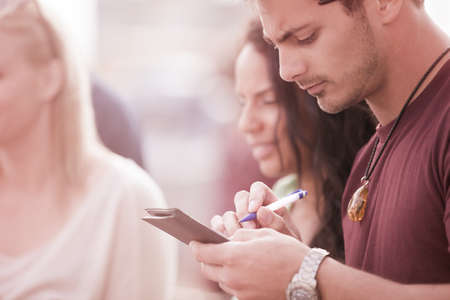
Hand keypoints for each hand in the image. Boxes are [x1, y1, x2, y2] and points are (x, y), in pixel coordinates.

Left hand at [190, 228, 309, 299]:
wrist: (307, 278)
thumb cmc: (287, 252)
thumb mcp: (263, 234)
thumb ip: (240, 236)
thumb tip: (229, 240)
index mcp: (233, 256)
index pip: (203, 253)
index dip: (196, 246)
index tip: (194, 241)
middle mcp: (232, 276)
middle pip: (207, 269)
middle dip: (205, 259)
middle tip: (211, 250)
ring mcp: (240, 291)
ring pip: (219, 280)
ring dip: (219, 270)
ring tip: (230, 260)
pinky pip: (233, 289)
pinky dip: (232, 280)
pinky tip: (243, 272)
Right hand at [211, 181, 300, 238]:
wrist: (282, 263)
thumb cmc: (287, 247)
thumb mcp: (289, 236)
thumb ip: (278, 223)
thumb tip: (261, 212)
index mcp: (268, 202)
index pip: (258, 188)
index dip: (254, 195)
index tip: (254, 209)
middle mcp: (251, 208)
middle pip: (240, 198)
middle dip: (243, 213)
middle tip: (251, 229)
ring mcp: (238, 219)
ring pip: (228, 214)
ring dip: (233, 227)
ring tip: (243, 241)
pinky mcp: (227, 231)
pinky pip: (217, 225)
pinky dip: (220, 231)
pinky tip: (228, 242)